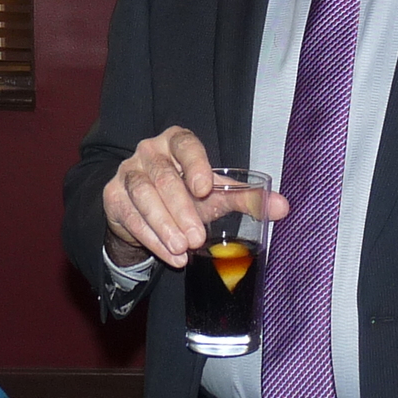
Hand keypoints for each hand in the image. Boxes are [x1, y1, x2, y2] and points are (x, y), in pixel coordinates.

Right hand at [101, 126, 285, 268]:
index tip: (206, 188)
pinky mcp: (113, 197)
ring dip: (164, 226)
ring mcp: (128, 173)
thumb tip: (283, 207)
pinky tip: (170, 256)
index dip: (195, 163)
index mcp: (176, 142)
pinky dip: (152, 239)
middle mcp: (149, 152)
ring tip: (183, 249)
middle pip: (163, 177)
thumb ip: (248, 199)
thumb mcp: (217, 195)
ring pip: (143, 197)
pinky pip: (131, 218)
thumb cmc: (187, 195)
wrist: (147, 212)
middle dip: (181, 210)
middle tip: (197, 238)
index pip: (185, 144)